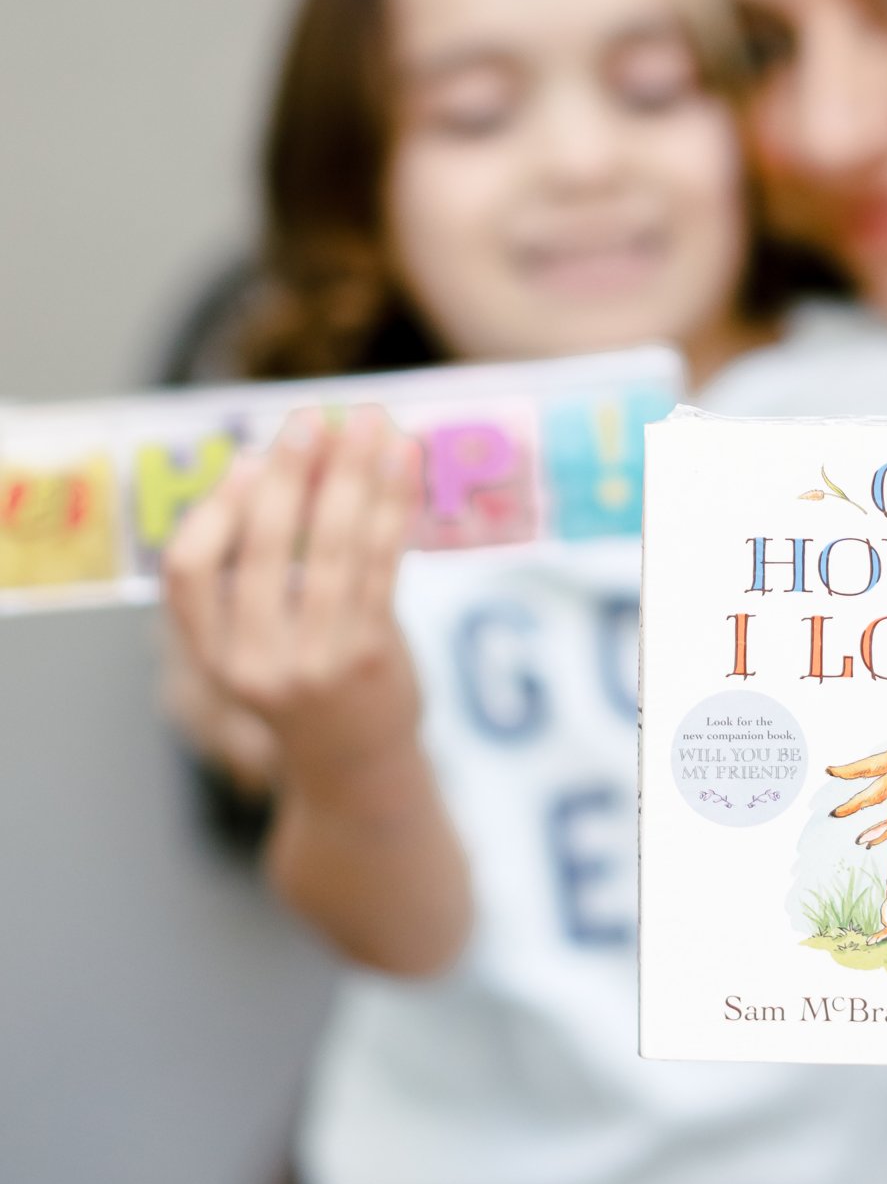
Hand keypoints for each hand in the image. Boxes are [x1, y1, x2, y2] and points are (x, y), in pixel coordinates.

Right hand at [163, 405, 420, 802]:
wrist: (355, 766)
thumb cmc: (303, 679)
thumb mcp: (257, 639)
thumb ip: (258, 568)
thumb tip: (276, 462)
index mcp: (210, 654)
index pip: (186, 573)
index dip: (215, 511)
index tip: (250, 459)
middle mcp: (253, 663)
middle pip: (264, 549)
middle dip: (291, 474)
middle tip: (312, 417)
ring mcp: (314, 664)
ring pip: (332, 549)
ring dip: (353, 475)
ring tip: (370, 421)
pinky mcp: (371, 657)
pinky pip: (383, 564)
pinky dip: (393, 505)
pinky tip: (403, 461)